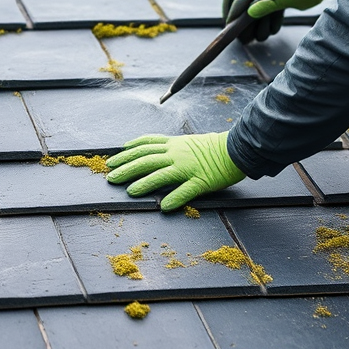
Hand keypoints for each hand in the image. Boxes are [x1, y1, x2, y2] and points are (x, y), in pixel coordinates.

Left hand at [106, 132, 245, 210]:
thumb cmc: (215, 146)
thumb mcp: (190, 141)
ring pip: (161, 174)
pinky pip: (186, 191)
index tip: (115, 156)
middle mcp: (177, 154)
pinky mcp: (201, 181)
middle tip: (111, 177)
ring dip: (144, 183)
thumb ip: (173, 147)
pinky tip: (164, 207)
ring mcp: (188, 168)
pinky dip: (174, 198)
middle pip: (146, 159)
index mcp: (175, 144)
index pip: (146, 145)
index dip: (128, 151)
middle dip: (126, 168)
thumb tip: (156, 153)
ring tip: (130, 191)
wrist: (237, 148)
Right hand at [221, 0, 327, 42]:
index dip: (233, 10)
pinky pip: (265, 8)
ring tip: (260, 37)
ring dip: (256, 23)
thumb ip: (267, 5)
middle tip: (239, 36)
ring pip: (253, 7)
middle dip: (239, 19)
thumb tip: (248, 13)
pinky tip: (274, 28)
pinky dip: (268, 20)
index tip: (230, 26)